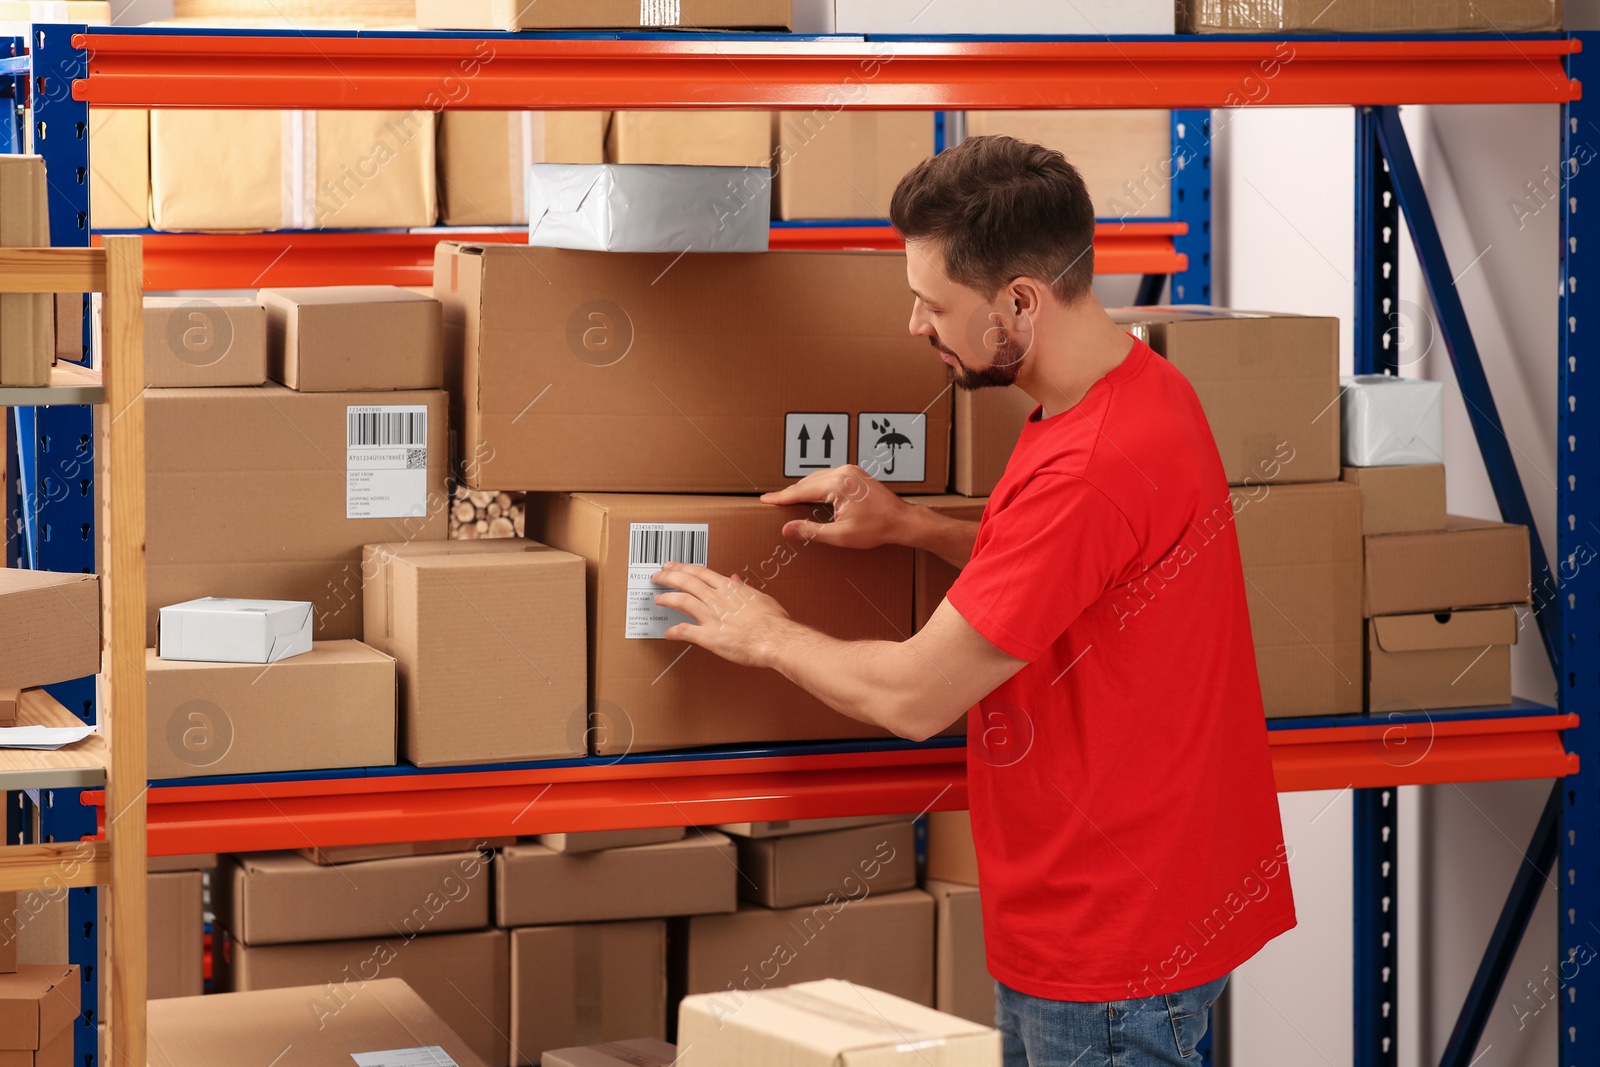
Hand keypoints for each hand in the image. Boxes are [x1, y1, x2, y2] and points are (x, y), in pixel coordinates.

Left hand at [652, 560, 793, 667]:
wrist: (775, 638)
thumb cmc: (773, 621)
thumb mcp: (760, 597)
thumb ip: (744, 588)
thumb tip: (736, 579)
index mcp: (729, 588)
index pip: (700, 573)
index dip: (683, 568)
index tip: (672, 566)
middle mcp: (717, 599)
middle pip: (686, 582)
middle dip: (669, 577)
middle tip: (658, 576)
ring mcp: (711, 616)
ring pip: (682, 601)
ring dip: (667, 598)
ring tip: (658, 599)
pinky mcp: (709, 636)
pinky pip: (686, 631)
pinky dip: (674, 631)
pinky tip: (668, 633)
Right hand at [759, 464, 911, 548]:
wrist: (901, 520)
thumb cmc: (876, 528)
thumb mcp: (840, 535)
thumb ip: (811, 531)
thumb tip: (787, 529)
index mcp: (837, 484)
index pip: (801, 491)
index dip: (781, 497)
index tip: (765, 500)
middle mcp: (843, 472)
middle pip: (807, 482)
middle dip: (790, 493)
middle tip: (773, 501)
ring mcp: (850, 470)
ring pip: (817, 478)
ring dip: (803, 488)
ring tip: (788, 499)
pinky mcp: (856, 473)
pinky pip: (829, 477)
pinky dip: (816, 485)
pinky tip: (811, 493)